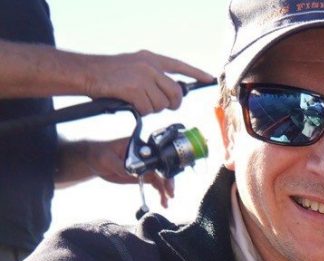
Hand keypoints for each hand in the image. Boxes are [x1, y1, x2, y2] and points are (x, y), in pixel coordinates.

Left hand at [81, 137, 173, 203]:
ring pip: (161, 179)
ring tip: (165, 202)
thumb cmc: (99, 153)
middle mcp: (146, 157)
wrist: (94, 159)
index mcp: (139, 148)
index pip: (156, 158)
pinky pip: (156, 184)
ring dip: (165, 191)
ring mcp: (146, 166)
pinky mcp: (143, 175)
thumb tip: (132, 172)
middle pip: (162, 169)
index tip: (166, 180)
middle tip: (170, 194)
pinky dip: (160, 193)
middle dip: (168, 182)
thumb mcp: (108, 158)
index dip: (163, 169)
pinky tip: (163, 201)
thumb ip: (121, 165)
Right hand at [85, 51, 212, 114]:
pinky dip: (140, 111)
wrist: (86, 72)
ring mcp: (142, 77)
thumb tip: (172, 94)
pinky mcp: (135, 89)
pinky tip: (130, 104)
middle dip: (171, 104)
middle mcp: (150, 66)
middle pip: (175, 93)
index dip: (196, 73)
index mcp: (150, 59)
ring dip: (151, 108)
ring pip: (161, 105)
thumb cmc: (108, 74)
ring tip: (136, 101)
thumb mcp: (134, 67)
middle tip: (163, 106)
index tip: (209, 78)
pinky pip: (147, 110)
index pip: (179, 66)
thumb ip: (153, 76)